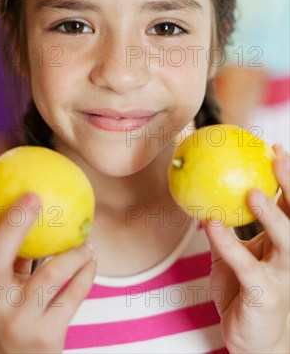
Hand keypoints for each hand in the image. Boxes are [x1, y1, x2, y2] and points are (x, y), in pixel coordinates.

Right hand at [0, 178, 96, 353]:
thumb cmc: (6, 314)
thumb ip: (3, 249)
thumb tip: (16, 194)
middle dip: (14, 223)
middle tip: (35, 196)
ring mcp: (16, 322)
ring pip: (49, 275)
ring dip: (74, 251)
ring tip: (87, 240)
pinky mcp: (45, 338)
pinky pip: (74, 295)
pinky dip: (87, 272)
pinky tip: (91, 259)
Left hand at [204, 144, 289, 353]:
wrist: (255, 343)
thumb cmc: (245, 294)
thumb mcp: (232, 257)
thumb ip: (222, 231)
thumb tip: (200, 200)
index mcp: (283, 243)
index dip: (286, 176)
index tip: (276, 148)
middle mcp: (289, 256)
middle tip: (277, 156)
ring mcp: (282, 276)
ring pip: (286, 240)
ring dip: (272, 215)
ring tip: (252, 192)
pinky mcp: (265, 295)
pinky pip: (245, 265)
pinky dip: (228, 244)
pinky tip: (211, 224)